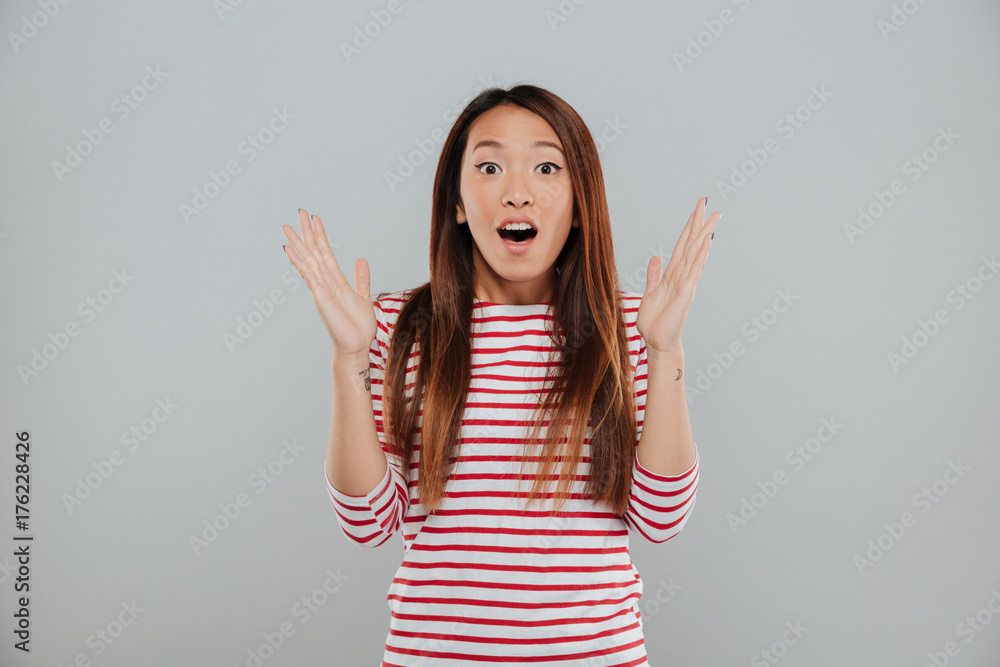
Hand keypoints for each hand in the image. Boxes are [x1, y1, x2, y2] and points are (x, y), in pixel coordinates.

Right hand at [281, 209, 375, 357]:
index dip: (321, 236)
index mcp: (335, 281)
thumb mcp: (363, 296)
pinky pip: (308, 275)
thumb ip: (361, 278)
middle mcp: (325, 283)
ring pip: (308, 260)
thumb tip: (360, 260)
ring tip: (288, 225)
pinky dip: (300, 262)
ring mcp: (320, 289)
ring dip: (299, 242)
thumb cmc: (358, 326)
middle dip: (306, 232)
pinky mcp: (320, 297)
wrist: (356, 346)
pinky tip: (291, 250)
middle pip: (313, 252)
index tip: (315, 219)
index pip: (325, 253)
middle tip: (299, 212)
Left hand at [636, 197, 720, 355]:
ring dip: (704, 234)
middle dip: (698, 223)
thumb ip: (654, 274)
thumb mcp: (650, 292)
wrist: (658, 342)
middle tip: (705, 202)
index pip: (682, 245)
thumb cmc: (655, 321)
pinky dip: (700, 254)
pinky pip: (694, 269)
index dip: (687, 227)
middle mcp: (682, 275)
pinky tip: (706, 240)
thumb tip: (656, 257)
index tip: (695, 210)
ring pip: (696, 253)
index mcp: (673, 274)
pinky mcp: (686, 292)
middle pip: (692, 244)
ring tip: (712, 215)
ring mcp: (686, 283)